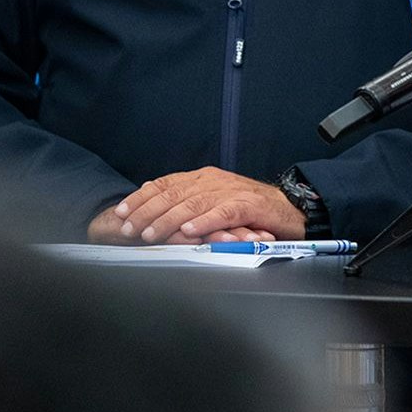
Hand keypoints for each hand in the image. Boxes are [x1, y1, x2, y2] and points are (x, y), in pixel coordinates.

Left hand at [112, 167, 306, 243]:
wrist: (291, 208)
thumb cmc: (250, 209)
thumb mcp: (214, 201)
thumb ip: (187, 201)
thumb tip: (152, 204)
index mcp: (204, 178)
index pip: (165, 183)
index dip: (140, 198)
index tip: (120, 213)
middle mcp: (215, 181)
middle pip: (174, 193)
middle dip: (147, 211)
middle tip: (129, 229)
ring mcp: (232, 192)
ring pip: (194, 203)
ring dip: (169, 219)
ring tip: (152, 233)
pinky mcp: (250, 206)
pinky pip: (224, 213)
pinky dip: (205, 221)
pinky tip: (189, 230)